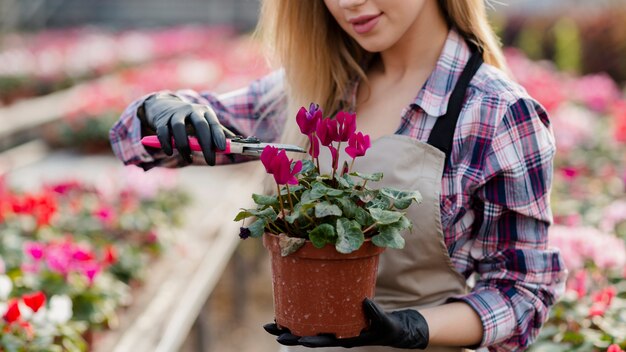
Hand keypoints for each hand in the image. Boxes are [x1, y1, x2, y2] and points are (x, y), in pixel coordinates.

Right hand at [138, 93, 228, 165]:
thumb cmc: (191, 119)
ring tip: (189, 158)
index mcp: (205, 111)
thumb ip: (220, 134)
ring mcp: (175, 114)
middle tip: (211, 161)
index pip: (213, 123)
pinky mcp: (161, 120)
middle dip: (206, 144)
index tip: (222, 149)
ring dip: (184, 146)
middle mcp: (191, 110)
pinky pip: (163, 132)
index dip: (219, 135)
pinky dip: (167, 143)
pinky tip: (170, 152)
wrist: (164, 106)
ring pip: (179, 128)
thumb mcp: (206, 122)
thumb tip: (236, 148)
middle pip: (200, 126)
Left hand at [263, 298, 428, 348]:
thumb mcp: (386, 323)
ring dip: (290, 327)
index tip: (298, 340)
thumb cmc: (388, 328)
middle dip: (291, 335)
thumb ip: (377, 314)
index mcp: (347, 339)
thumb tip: (365, 301)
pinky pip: (314, 318)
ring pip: (308, 329)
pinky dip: (301, 315)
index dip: (312, 341)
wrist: (391, 328)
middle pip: (310, 337)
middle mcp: (336, 335)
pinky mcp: (334, 318)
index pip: (326, 341)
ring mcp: (333, 328)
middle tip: (272, 330)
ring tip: (271, 325)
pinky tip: (288, 310)